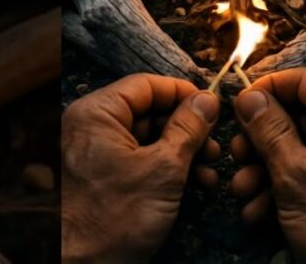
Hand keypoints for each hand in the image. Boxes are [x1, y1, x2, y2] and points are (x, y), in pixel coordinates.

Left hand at [61, 74, 221, 262]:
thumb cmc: (112, 220)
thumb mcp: (163, 169)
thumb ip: (188, 129)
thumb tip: (207, 100)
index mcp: (96, 113)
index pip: (147, 85)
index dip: (184, 93)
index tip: (212, 106)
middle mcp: (91, 127)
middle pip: (149, 111)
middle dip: (187, 129)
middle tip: (214, 146)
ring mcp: (95, 153)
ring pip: (148, 138)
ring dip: (183, 152)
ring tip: (208, 171)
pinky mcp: (103, 177)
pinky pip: (139, 160)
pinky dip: (166, 169)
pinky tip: (193, 184)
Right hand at [231, 68, 305, 262]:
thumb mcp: (295, 176)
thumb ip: (269, 130)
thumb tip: (249, 96)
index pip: (302, 80)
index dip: (265, 90)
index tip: (236, 108)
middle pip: (299, 116)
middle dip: (261, 140)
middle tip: (236, 158)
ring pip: (303, 148)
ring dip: (267, 169)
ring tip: (243, 193)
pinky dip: (288, 187)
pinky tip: (261, 212)